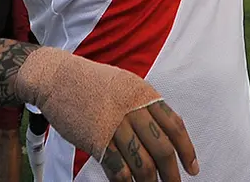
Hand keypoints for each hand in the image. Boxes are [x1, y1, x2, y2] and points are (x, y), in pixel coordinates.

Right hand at [14, 47, 197, 181]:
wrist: (56, 77)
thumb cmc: (91, 82)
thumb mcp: (126, 84)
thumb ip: (145, 104)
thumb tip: (163, 128)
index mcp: (144, 95)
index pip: (175, 126)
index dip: (187, 150)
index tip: (192, 167)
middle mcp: (133, 110)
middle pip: (162, 148)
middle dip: (172, 172)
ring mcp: (115, 126)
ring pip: (141, 162)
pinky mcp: (96, 140)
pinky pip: (117, 168)